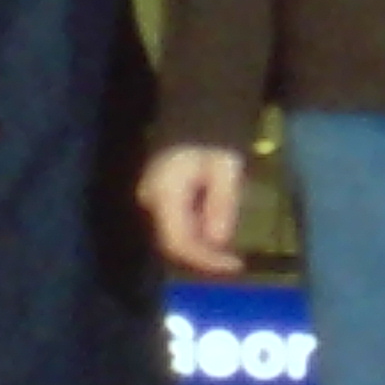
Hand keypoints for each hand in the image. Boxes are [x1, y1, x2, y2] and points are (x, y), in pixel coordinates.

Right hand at [142, 145, 246, 276]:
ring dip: (201, 249)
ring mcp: (151, 202)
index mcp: (166, 193)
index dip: (205, 259)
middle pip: (174, 244)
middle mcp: (151, 202)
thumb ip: (222, 202)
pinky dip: (196, 237)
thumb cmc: (210, 142)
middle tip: (233, 262)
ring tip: (228, 252)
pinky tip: (216, 235)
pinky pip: (175, 228)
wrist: (191, 119)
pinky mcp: (157, 203)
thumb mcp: (226, 168)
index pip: (179, 241)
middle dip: (205, 257)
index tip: (234, 265)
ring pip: (173, 239)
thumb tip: (219, 241)